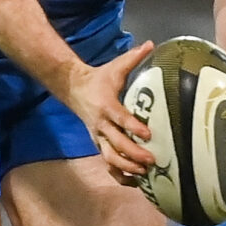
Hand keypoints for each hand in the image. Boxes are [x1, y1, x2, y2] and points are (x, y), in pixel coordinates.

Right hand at [60, 41, 157, 183]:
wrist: (73, 89)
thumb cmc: (99, 79)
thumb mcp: (115, 67)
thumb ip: (133, 57)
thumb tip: (151, 44)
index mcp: (106, 105)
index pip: (120, 119)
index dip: (133, 127)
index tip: (148, 134)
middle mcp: (101, 124)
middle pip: (115, 144)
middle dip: (133, 154)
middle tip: (152, 159)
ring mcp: (98, 137)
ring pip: (110, 158)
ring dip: (126, 167)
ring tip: (144, 173)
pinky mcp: (98, 144)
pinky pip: (107, 164)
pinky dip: (119, 174)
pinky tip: (134, 181)